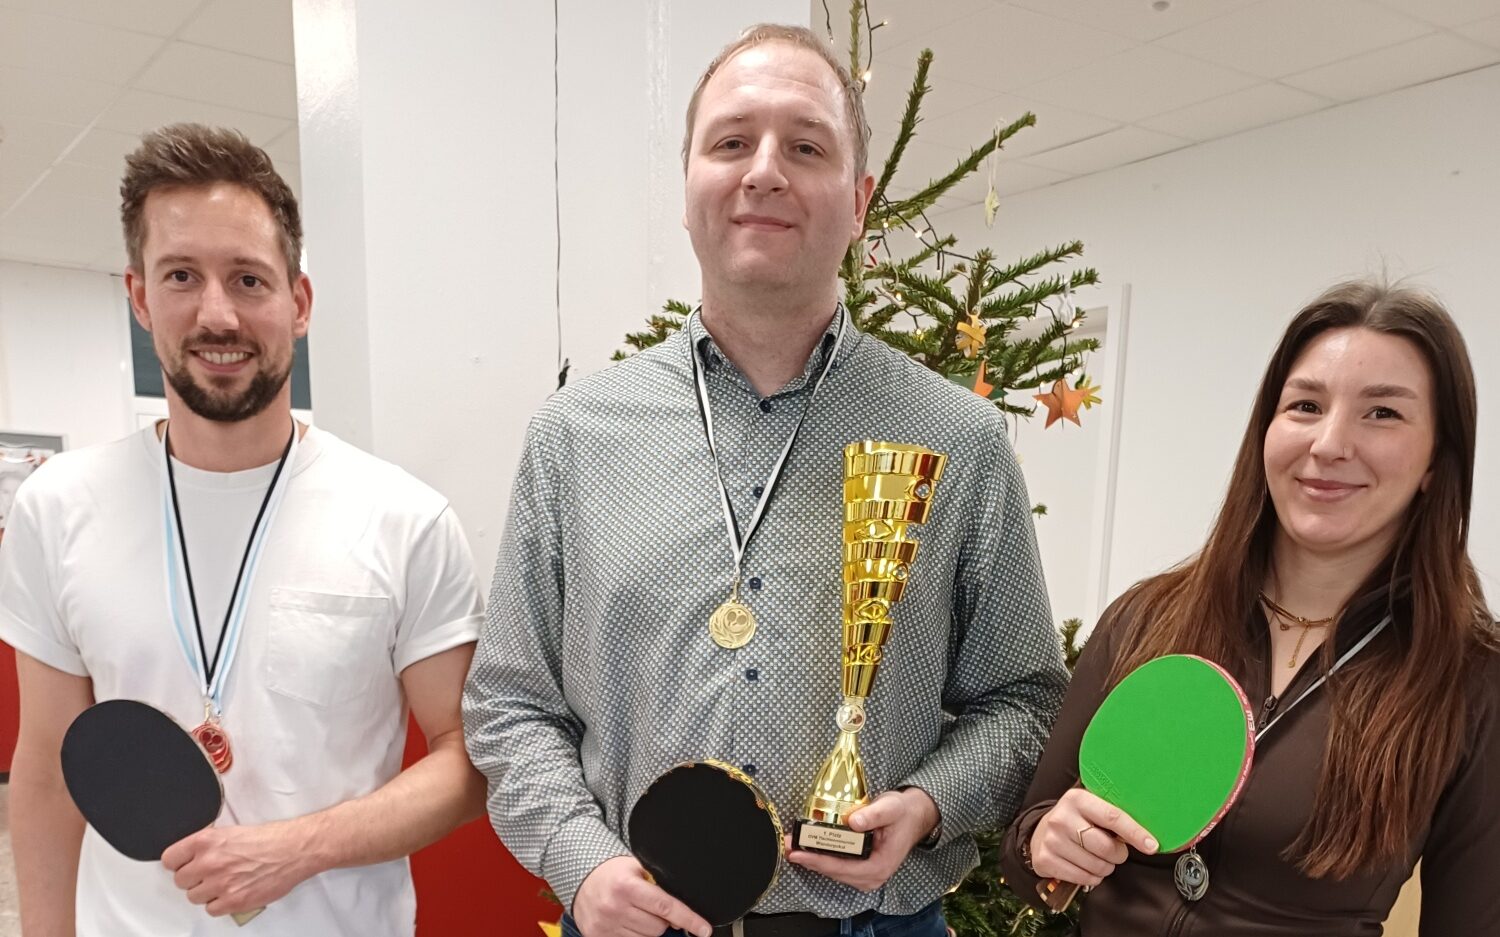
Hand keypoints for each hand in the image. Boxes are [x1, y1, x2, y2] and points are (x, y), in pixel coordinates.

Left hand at [161, 821, 321, 916]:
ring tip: (225, 882)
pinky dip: (221, 904)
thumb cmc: (271, 839)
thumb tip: (191, 856)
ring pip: (194, 897)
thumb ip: (208, 845)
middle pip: (180, 881)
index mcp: (206, 841)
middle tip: (210, 873)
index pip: (170, 859)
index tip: (184, 865)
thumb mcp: (232, 831)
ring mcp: (221, 884)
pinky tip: (232, 891)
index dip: (178, 863)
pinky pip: (212, 910)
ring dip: (207, 892)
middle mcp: (210, 862)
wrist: (295, 849)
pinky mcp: (234, 901)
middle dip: (194, 878)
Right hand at [573, 856, 711, 936]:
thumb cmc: (613, 873)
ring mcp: (605, 926)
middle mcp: (615, 908)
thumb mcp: (636, 868)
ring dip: (648, 929)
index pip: (665, 907)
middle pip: (658, 927)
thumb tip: (682, 910)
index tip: (704, 929)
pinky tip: (628, 923)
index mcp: (626, 887)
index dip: (689, 919)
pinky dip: (634, 935)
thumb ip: (658, 884)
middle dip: (663, 920)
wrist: (581, 880)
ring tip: (637, 913)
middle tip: (651, 907)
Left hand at [785, 788, 938, 892]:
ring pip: (833, 871)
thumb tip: (853, 821)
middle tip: (787, 846)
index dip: (818, 861)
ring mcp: (865, 874)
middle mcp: (872, 876)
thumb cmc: (902, 813)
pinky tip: (807, 847)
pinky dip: (821, 857)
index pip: (843, 867)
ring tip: (792, 846)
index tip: (798, 853)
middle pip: (834, 871)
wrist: (912, 816)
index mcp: (880, 866)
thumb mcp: (890, 808)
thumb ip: (873, 815)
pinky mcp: (859, 868)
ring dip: (812, 858)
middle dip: (809, 859)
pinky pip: (836, 866)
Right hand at [1028, 788, 1156, 887]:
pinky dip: (1091, 877)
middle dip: (1118, 854)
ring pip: (1097, 866)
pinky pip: (1083, 878)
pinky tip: (1085, 865)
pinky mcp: (1045, 860)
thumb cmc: (1075, 821)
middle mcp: (1061, 818)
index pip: (1113, 816)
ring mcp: (1052, 840)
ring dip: (1105, 867)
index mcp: (1077, 799)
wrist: (1039, 833)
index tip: (1152, 845)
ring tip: (1097, 856)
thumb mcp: (1090, 807)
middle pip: (1106, 847)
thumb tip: (1150, 832)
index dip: (1135, 833)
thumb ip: (1114, 813)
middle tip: (1115, 850)